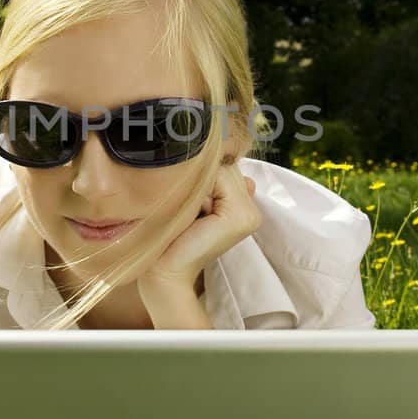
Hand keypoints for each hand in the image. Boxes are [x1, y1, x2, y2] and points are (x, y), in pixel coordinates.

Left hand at [136, 157, 261, 298]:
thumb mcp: (193, 200)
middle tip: (191, 213)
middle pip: (226, 166)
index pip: (227, 166)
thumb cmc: (171, 234)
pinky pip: (219, 179)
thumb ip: (212, 178)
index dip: (203, 178)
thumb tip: (230, 148)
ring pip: (222, 171)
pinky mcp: (241, 218)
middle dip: (202, 181)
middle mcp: (253, 211)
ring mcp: (250, 215)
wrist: (164, 270)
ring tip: (192, 215)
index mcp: (245, 205)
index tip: (192, 206)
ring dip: (199, 186)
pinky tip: (195, 217)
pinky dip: (200, 192)